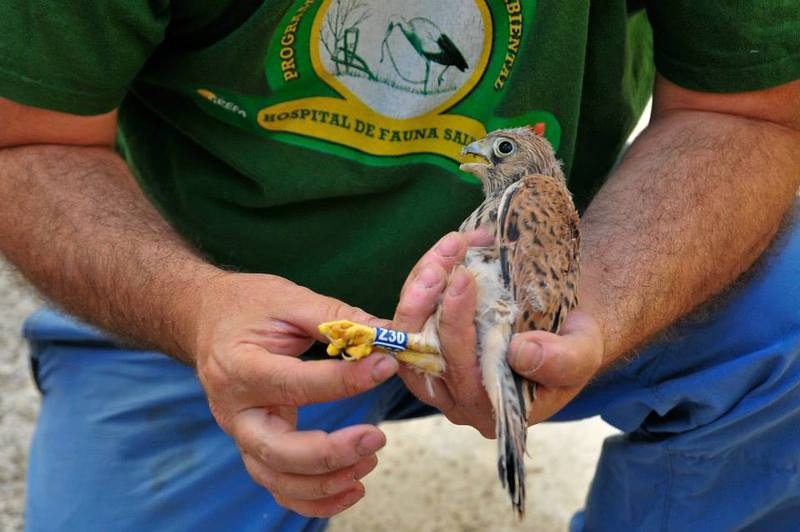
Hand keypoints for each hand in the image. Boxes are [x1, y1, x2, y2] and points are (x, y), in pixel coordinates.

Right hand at [191, 273, 398, 516]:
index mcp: (239, 366)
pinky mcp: (254, 446)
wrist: (208, 318)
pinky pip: (280, 487)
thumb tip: (388, 335)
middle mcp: (234, 410)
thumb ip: (337, 318)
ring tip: (370, 459)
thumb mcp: (289, 299)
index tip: (386, 366)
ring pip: (278, 479)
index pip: (294, 383)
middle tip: (376, 437)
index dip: (344, 380)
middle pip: (278, 451)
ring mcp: (241, 434)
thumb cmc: (249, 306)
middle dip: (331, 453)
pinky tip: (352, 488)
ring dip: (327, 482)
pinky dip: (315, 499)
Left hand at [394, 233, 603, 435]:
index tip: (465, 278)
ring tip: (446, 248)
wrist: (561, 329)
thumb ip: (560, 362)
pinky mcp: (428, 345)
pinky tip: (442, 253)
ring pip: (408, 331)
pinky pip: (412, 315)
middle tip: (444, 258)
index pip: (461, 373)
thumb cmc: (572, 346)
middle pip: (420, 353)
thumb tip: (520, 354)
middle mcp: (456, 399)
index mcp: (492, 411)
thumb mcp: (582, 353)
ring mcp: (437, 373)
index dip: (456, 325)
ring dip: (421, 284)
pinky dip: (424, 280)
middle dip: (426, 300)